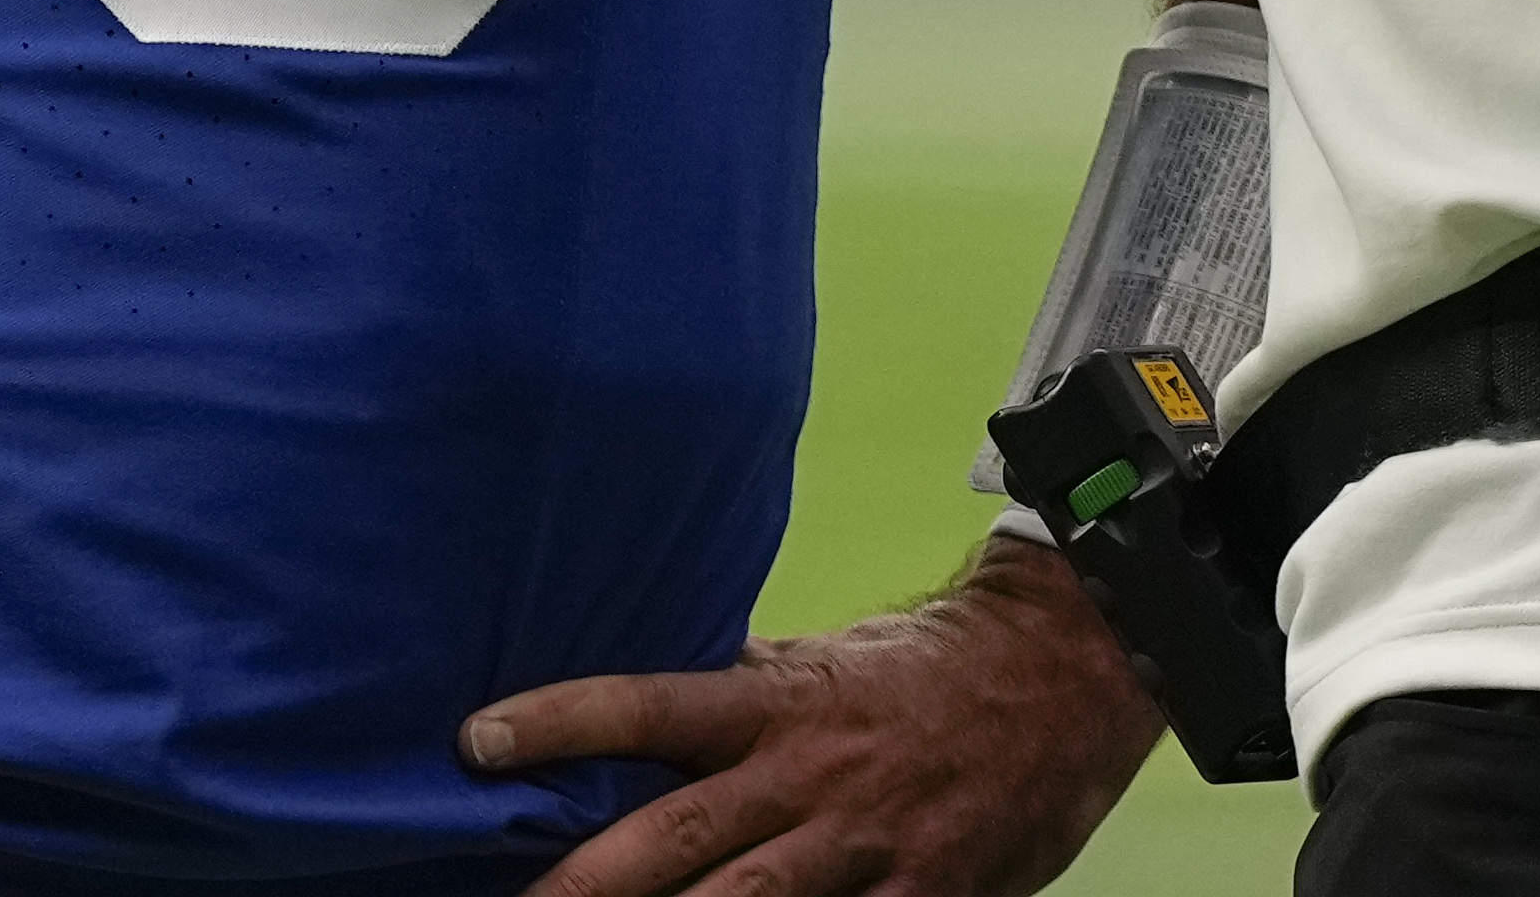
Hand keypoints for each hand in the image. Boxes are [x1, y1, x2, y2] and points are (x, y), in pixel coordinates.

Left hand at [461, 542, 1165, 896]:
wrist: (1064, 675)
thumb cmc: (922, 669)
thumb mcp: (819, 664)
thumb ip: (736, 694)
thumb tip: (639, 714)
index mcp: (779, 704)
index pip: (648, 708)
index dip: (561, 722)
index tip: (474, 741)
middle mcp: (812, 778)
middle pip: (679, 840)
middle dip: (587, 881)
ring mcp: (868, 849)